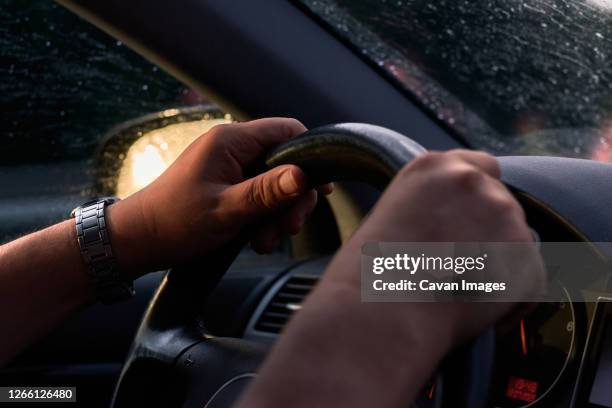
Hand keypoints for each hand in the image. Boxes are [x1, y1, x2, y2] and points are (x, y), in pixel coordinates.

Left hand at [107, 118, 331, 277]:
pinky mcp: (228, 187)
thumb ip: (266, 191)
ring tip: (266, 241)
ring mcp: (230, 168)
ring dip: (278, 214)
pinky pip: (259, 197)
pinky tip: (256, 240)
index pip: (286, 130)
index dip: (309, 156)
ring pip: (274, 184)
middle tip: (290, 226)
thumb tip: (303, 175)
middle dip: (292, 197)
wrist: (138, 240)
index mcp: (230, 141)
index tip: (320, 188)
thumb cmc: (174, 221)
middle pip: (285, 163)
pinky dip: (264, 219)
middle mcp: (232, 149)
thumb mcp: (225, 209)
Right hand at [239, 150, 543, 407]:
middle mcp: (475, 182)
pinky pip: (529, 278)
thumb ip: (431, 205)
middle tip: (460, 266)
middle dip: (487, 231)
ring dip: (499, 261)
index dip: (477, 197)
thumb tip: (454, 223)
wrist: (383, 312)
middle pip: (500, 203)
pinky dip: (512, 297)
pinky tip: (478, 312)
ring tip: (463, 292)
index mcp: (436, 166)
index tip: (468, 220)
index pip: (482, 166)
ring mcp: (505, 218)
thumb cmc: (372, 272)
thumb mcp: (392, 214)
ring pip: (516, 240)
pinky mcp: (526, 259)